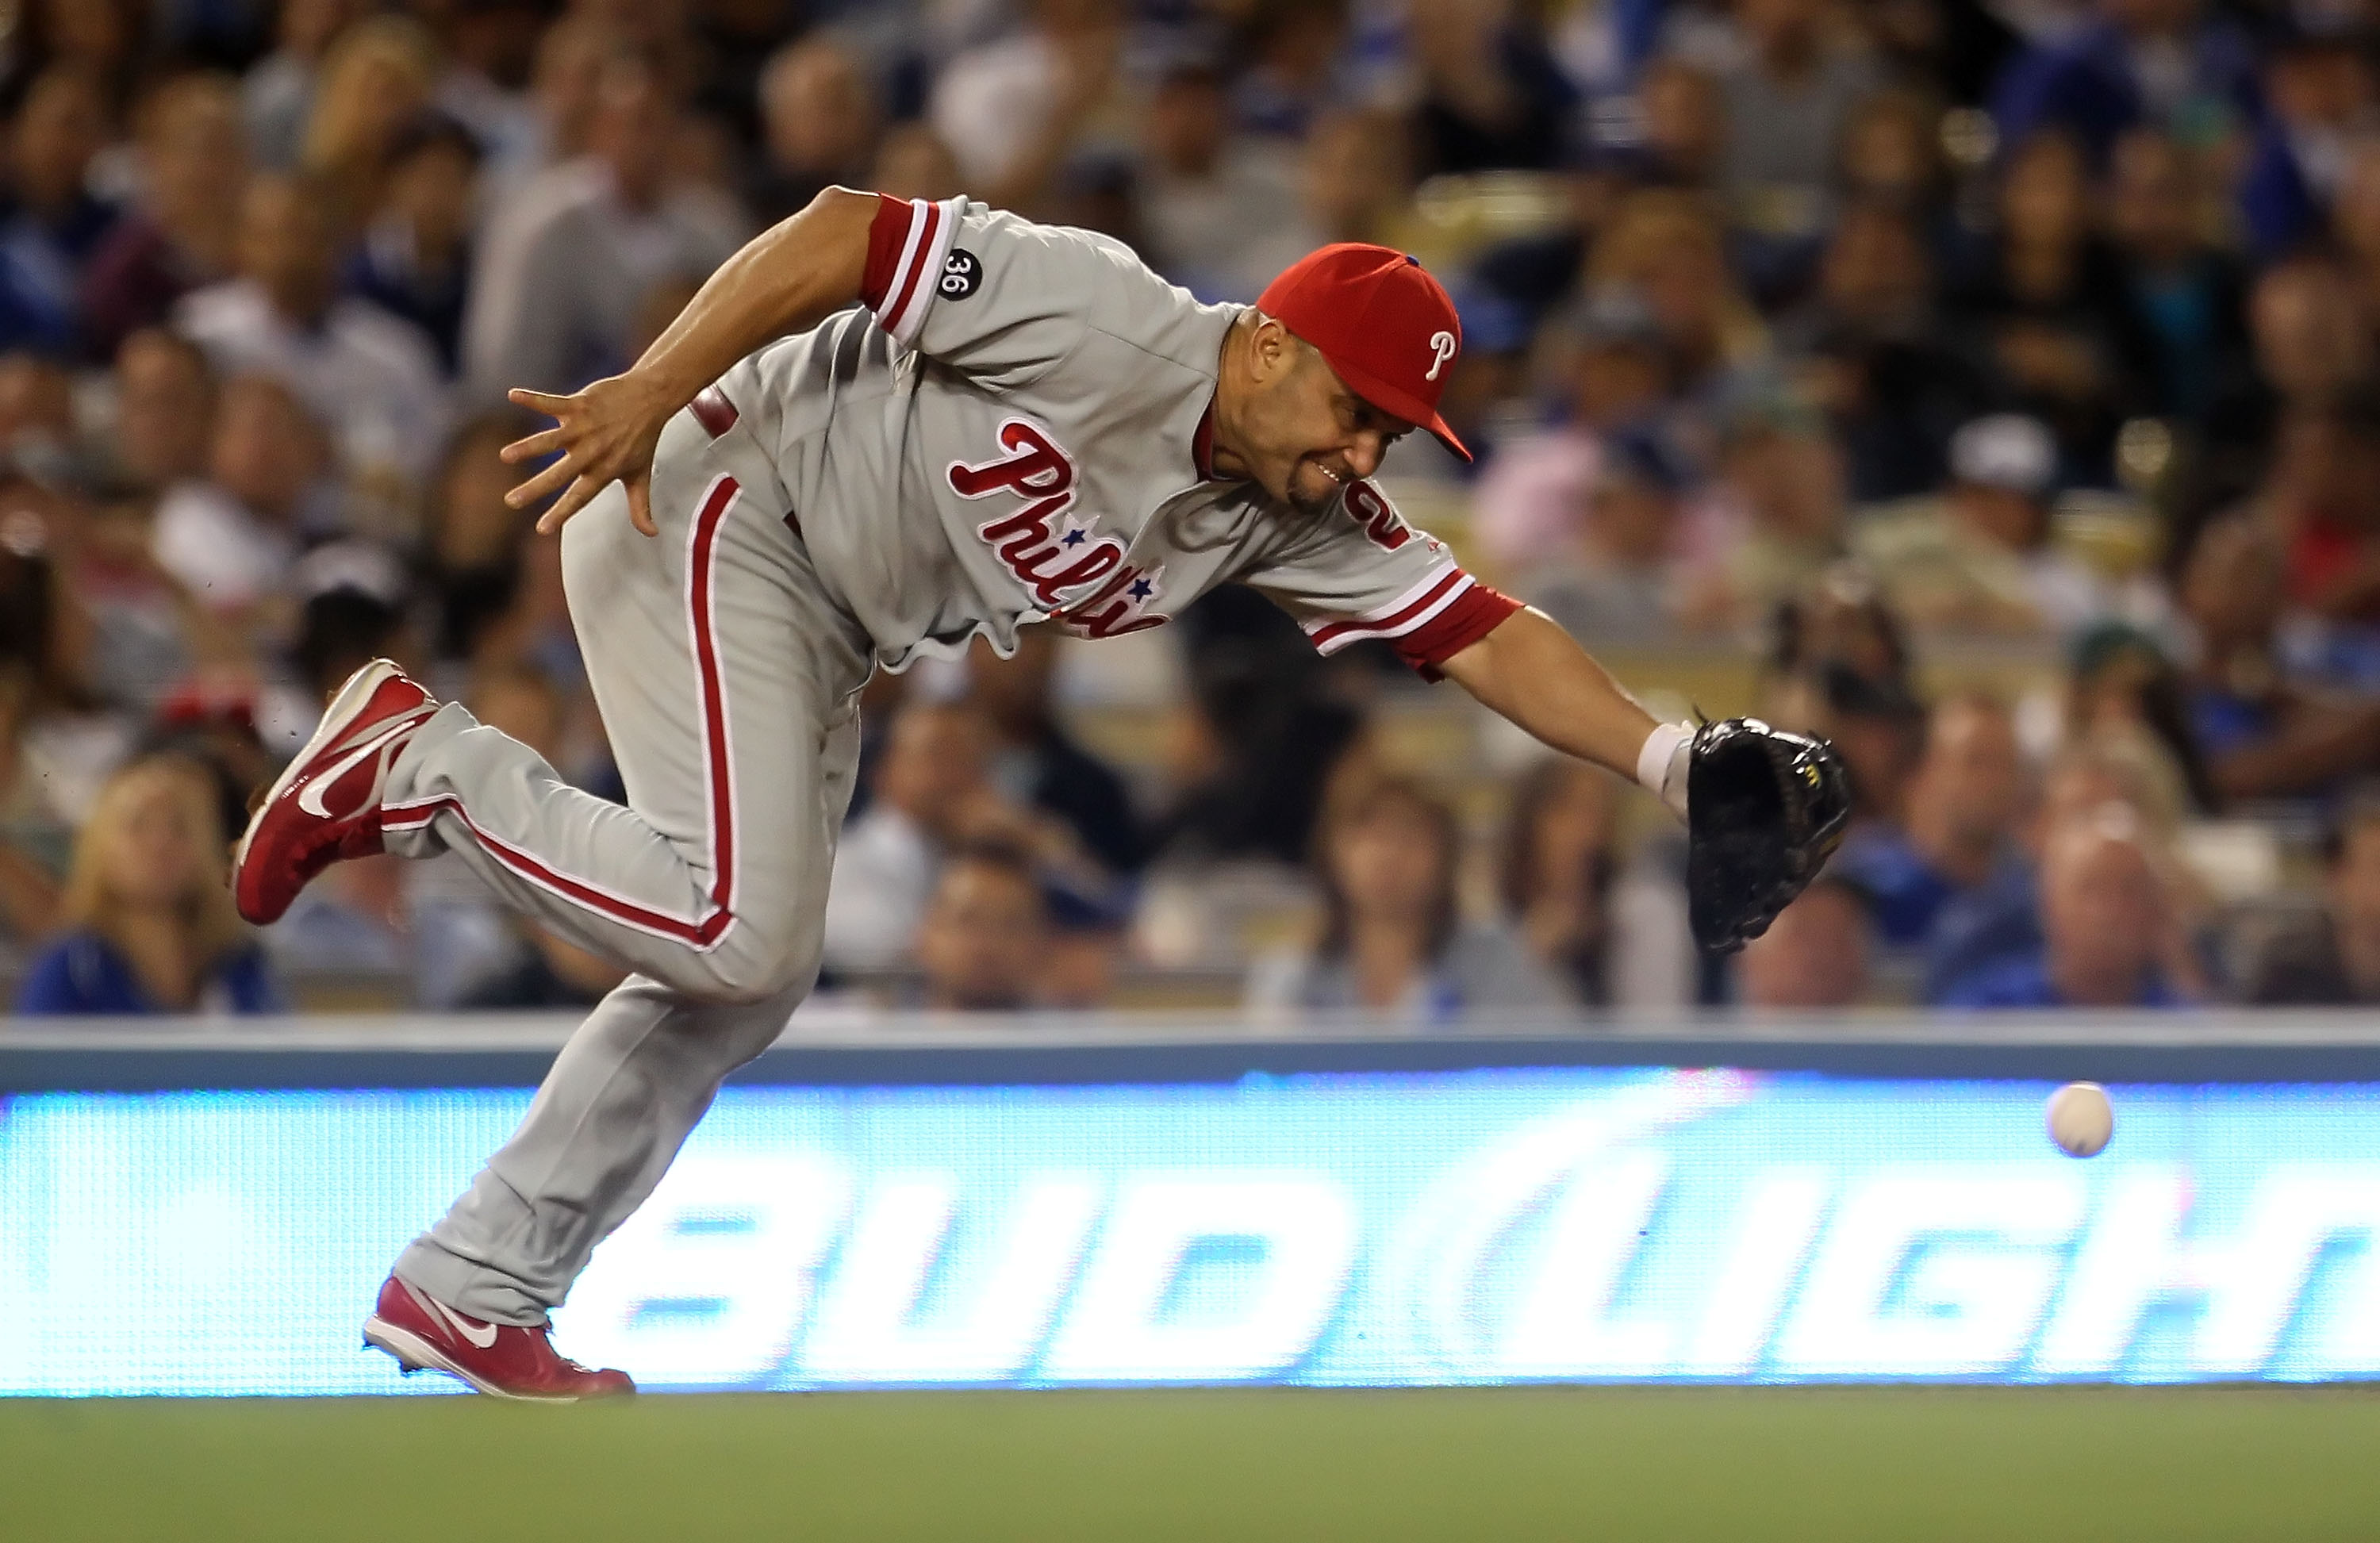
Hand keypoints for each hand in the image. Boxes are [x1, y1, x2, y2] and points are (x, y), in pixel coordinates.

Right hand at [501, 374, 681, 536]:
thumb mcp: (641, 475)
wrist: (651, 399)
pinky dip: (533, 399)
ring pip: (552, 439)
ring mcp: (585, 427)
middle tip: (511, 501)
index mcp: (603, 471)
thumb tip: (652, 534)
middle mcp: (592, 452)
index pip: (579, 497)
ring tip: (506, 456)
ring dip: (529, 447)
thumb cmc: (642, 439)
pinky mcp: (580, 404)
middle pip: (560, 474)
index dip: (561, 513)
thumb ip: (640, 507)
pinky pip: (553, 402)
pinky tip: (513, 396)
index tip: (541, 529)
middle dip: (535, 488)